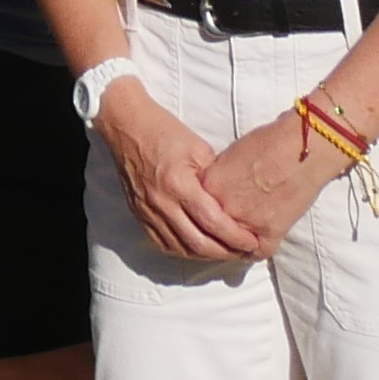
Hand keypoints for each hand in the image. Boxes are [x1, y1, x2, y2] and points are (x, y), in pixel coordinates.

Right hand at [99, 82, 260, 260]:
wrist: (125, 124)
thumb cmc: (163, 130)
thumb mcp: (198, 148)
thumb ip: (215, 178)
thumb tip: (233, 202)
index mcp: (179, 184)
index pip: (213, 222)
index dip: (236, 237)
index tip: (253, 242)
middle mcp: (161, 202)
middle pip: (198, 243)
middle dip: (226, 252)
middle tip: (244, 253)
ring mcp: (147, 210)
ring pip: (180, 248)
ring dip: (205, 255)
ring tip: (225, 253)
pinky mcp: (138, 213)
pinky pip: (161, 242)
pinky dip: (182, 250)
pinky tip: (196, 248)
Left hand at [200, 112, 343, 256]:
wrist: (301, 148)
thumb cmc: (267, 143)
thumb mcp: (229, 156)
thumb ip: (215, 179)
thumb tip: (210, 193)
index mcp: (208, 186)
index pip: (193, 211)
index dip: (200, 216)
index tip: (205, 217)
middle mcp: (222, 207)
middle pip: (209, 232)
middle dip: (214, 233)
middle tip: (221, 231)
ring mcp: (245, 222)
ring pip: (230, 247)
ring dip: (233, 245)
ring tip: (238, 239)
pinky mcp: (270, 233)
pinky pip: (257, 253)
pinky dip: (257, 248)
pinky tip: (257, 241)